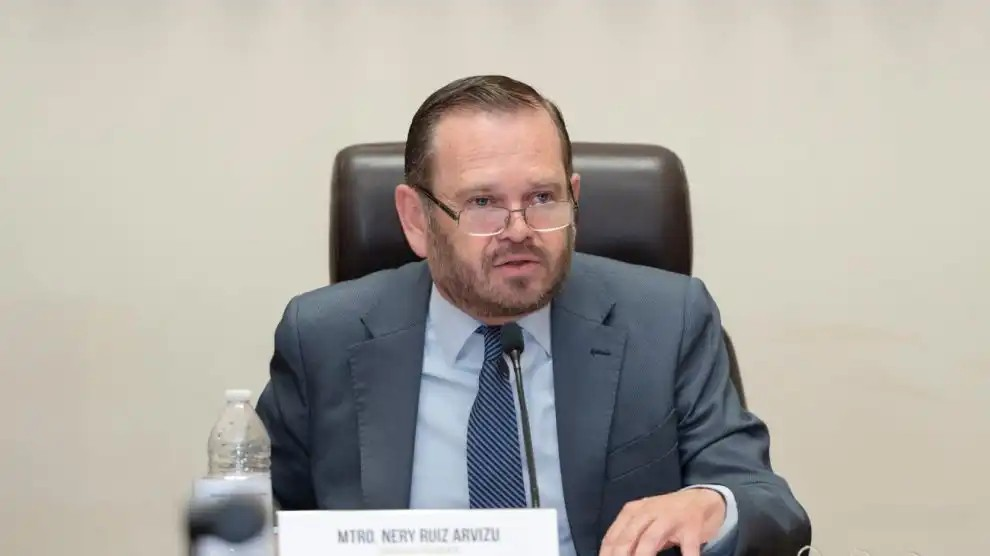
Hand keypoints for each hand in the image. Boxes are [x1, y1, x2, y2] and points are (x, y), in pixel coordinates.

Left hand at [599, 488, 725, 555]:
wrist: (700, 499)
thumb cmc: (666, 515)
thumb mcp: (643, 520)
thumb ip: (628, 537)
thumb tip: (611, 555)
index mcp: (632, 512)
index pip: (612, 538)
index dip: (607, 555)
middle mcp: (648, 512)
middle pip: (627, 539)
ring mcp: (670, 518)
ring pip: (650, 540)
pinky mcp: (691, 527)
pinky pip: (687, 547)